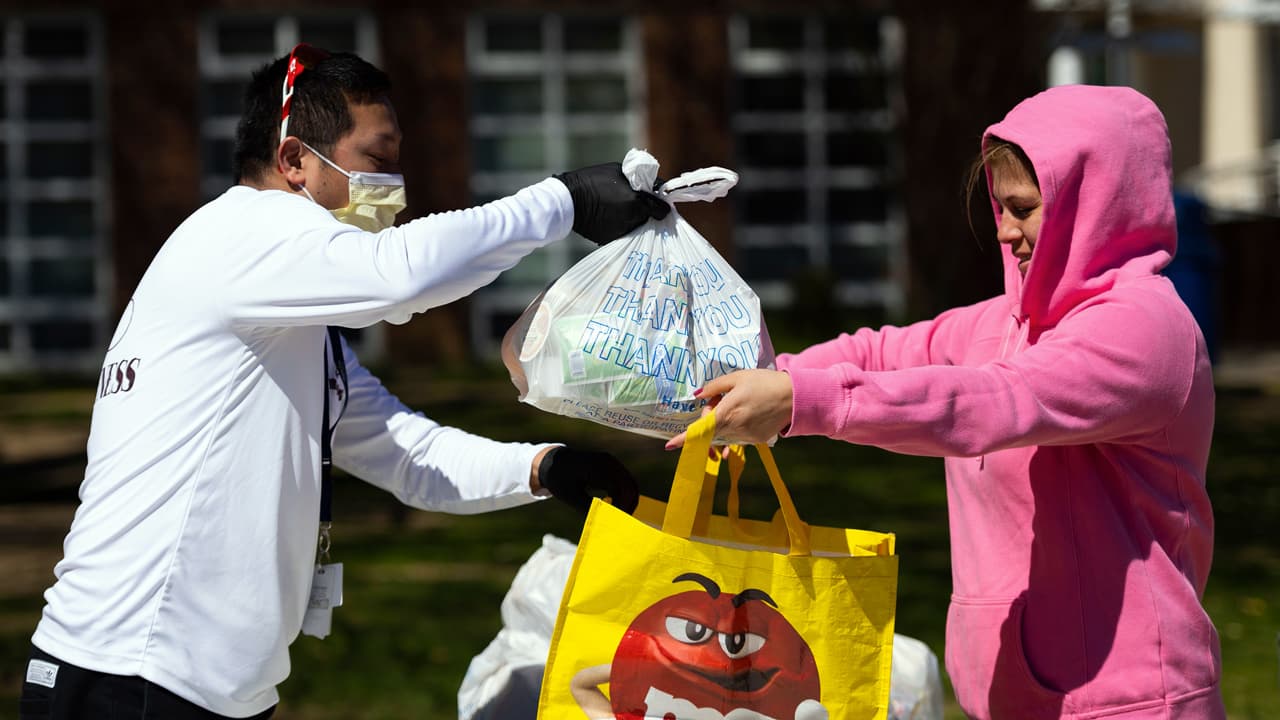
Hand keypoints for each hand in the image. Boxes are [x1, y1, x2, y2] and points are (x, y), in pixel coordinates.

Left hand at [535, 446, 639, 513]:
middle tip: (622, 523)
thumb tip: (604, 522)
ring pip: (630, 484)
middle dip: (628, 506)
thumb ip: (588, 508)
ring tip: (621, 517)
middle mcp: (608, 462)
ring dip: (629, 501)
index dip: (620, 507)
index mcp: (597, 468)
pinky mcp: (612, 465)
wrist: (553, 462)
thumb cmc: (559, 480)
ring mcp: (612, 462)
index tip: (616, 522)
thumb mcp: (570, 497)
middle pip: (629, 486)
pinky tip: (617, 507)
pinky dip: (625, 494)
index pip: (618, 490)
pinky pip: (625, 481)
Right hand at [554, 162, 669, 243]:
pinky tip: (610, 217)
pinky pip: (623, 232)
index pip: (661, 210)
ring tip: (620, 209)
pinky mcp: (611, 240)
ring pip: (636, 226)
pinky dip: (620, 226)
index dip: (661, 205)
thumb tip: (650, 187)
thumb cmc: (593, 180)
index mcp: (637, 202)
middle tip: (636, 203)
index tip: (660, 203)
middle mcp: (633, 220)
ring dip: (634, 219)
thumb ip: (639, 181)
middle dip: (647, 212)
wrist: (568, 201)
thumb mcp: (619, 172)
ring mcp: (622, 232)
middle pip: (649, 218)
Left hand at [664, 369, 793, 449]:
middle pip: (710, 430)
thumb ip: (714, 387)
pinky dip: (735, 428)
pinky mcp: (755, 441)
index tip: (669, 446)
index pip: (701, 428)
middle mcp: (735, 428)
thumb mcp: (738, 377)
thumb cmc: (765, 382)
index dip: (684, 438)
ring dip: (722, 423)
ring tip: (739, 404)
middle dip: (708, 417)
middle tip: (719, 398)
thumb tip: (696, 396)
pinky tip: (747, 414)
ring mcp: (746, 437)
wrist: (794, 397)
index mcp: (728, 412)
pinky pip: (736, 437)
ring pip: (722, 434)